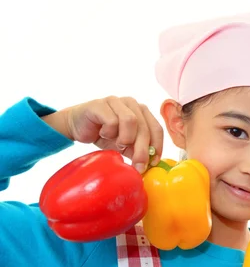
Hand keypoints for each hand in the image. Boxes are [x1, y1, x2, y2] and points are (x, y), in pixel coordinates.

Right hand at [43, 96, 163, 172]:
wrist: (76, 126)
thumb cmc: (104, 134)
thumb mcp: (124, 146)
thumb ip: (137, 150)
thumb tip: (151, 163)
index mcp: (142, 112)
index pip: (156, 129)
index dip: (157, 146)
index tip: (153, 162)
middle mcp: (132, 104)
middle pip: (144, 127)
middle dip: (142, 150)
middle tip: (138, 166)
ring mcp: (117, 101)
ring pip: (131, 121)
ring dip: (125, 138)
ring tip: (117, 143)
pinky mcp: (101, 104)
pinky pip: (112, 121)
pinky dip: (108, 132)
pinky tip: (102, 133)